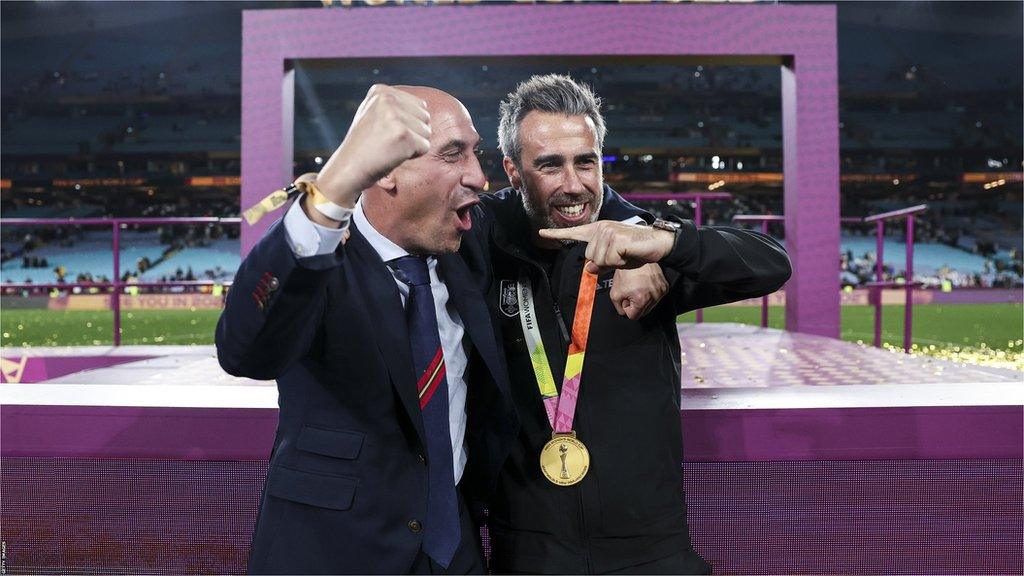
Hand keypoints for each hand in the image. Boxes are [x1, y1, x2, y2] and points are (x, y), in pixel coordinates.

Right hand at [315, 84, 431, 206]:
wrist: (349, 168)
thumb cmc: (364, 146)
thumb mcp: (372, 114)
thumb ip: (394, 105)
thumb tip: (424, 105)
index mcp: (381, 91)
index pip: (419, 105)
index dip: (407, 123)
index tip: (385, 132)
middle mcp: (388, 99)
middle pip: (425, 117)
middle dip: (413, 133)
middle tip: (389, 142)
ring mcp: (395, 116)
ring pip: (427, 132)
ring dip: (413, 145)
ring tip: (390, 147)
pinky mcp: (403, 135)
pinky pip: (425, 147)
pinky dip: (413, 155)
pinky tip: (394, 155)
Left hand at [538, 221, 674, 273]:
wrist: (658, 242)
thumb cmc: (637, 251)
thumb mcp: (615, 260)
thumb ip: (600, 263)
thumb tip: (590, 268)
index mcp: (599, 231)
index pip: (574, 233)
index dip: (556, 234)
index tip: (541, 233)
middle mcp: (601, 228)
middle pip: (590, 257)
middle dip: (606, 263)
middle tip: (622, 257)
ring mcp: (607, 231)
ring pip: (598, 260)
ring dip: (614, 263)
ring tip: (627, 255)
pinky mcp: (615, 238)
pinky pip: (609, 261)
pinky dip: (619, 263)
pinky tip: (629, 254)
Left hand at [611, 263, 668, 319]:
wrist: (636, 257)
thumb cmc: (625, 273)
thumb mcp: (615, 293)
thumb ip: (619, 308)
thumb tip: (625, 312)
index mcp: (641, 300)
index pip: (634, 316)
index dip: (627, 308)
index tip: (625, 298)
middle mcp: (654, 297)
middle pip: (643, 312)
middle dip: (635, 305)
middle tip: (630, 292)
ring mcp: (661, 292)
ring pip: (651, 305)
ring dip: (643, 300)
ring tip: (637, 287)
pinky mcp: (665, 286)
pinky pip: (657, 297)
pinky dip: (650, 294)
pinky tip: (644, 285)